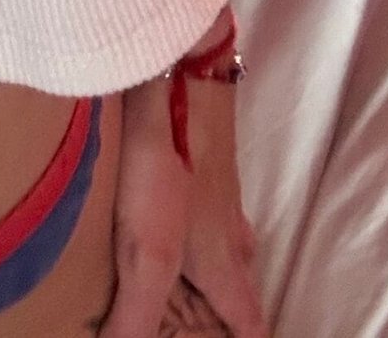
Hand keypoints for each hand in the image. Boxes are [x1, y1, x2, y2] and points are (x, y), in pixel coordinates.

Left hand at [94, 52, 268, 337]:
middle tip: (209, 316)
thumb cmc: (169, 165)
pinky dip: (189, 215)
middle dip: (230, 304)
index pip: (252, 322)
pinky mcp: (196, 154)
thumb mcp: (147, 251)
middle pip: (240, 280)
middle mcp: (229, 228)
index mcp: (224, 263)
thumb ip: (135, 314)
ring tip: (183, 270)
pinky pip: (201, 199)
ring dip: (211, 260)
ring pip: (224, 237)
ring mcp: (216, 187)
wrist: (177, 74)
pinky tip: (161, 203)